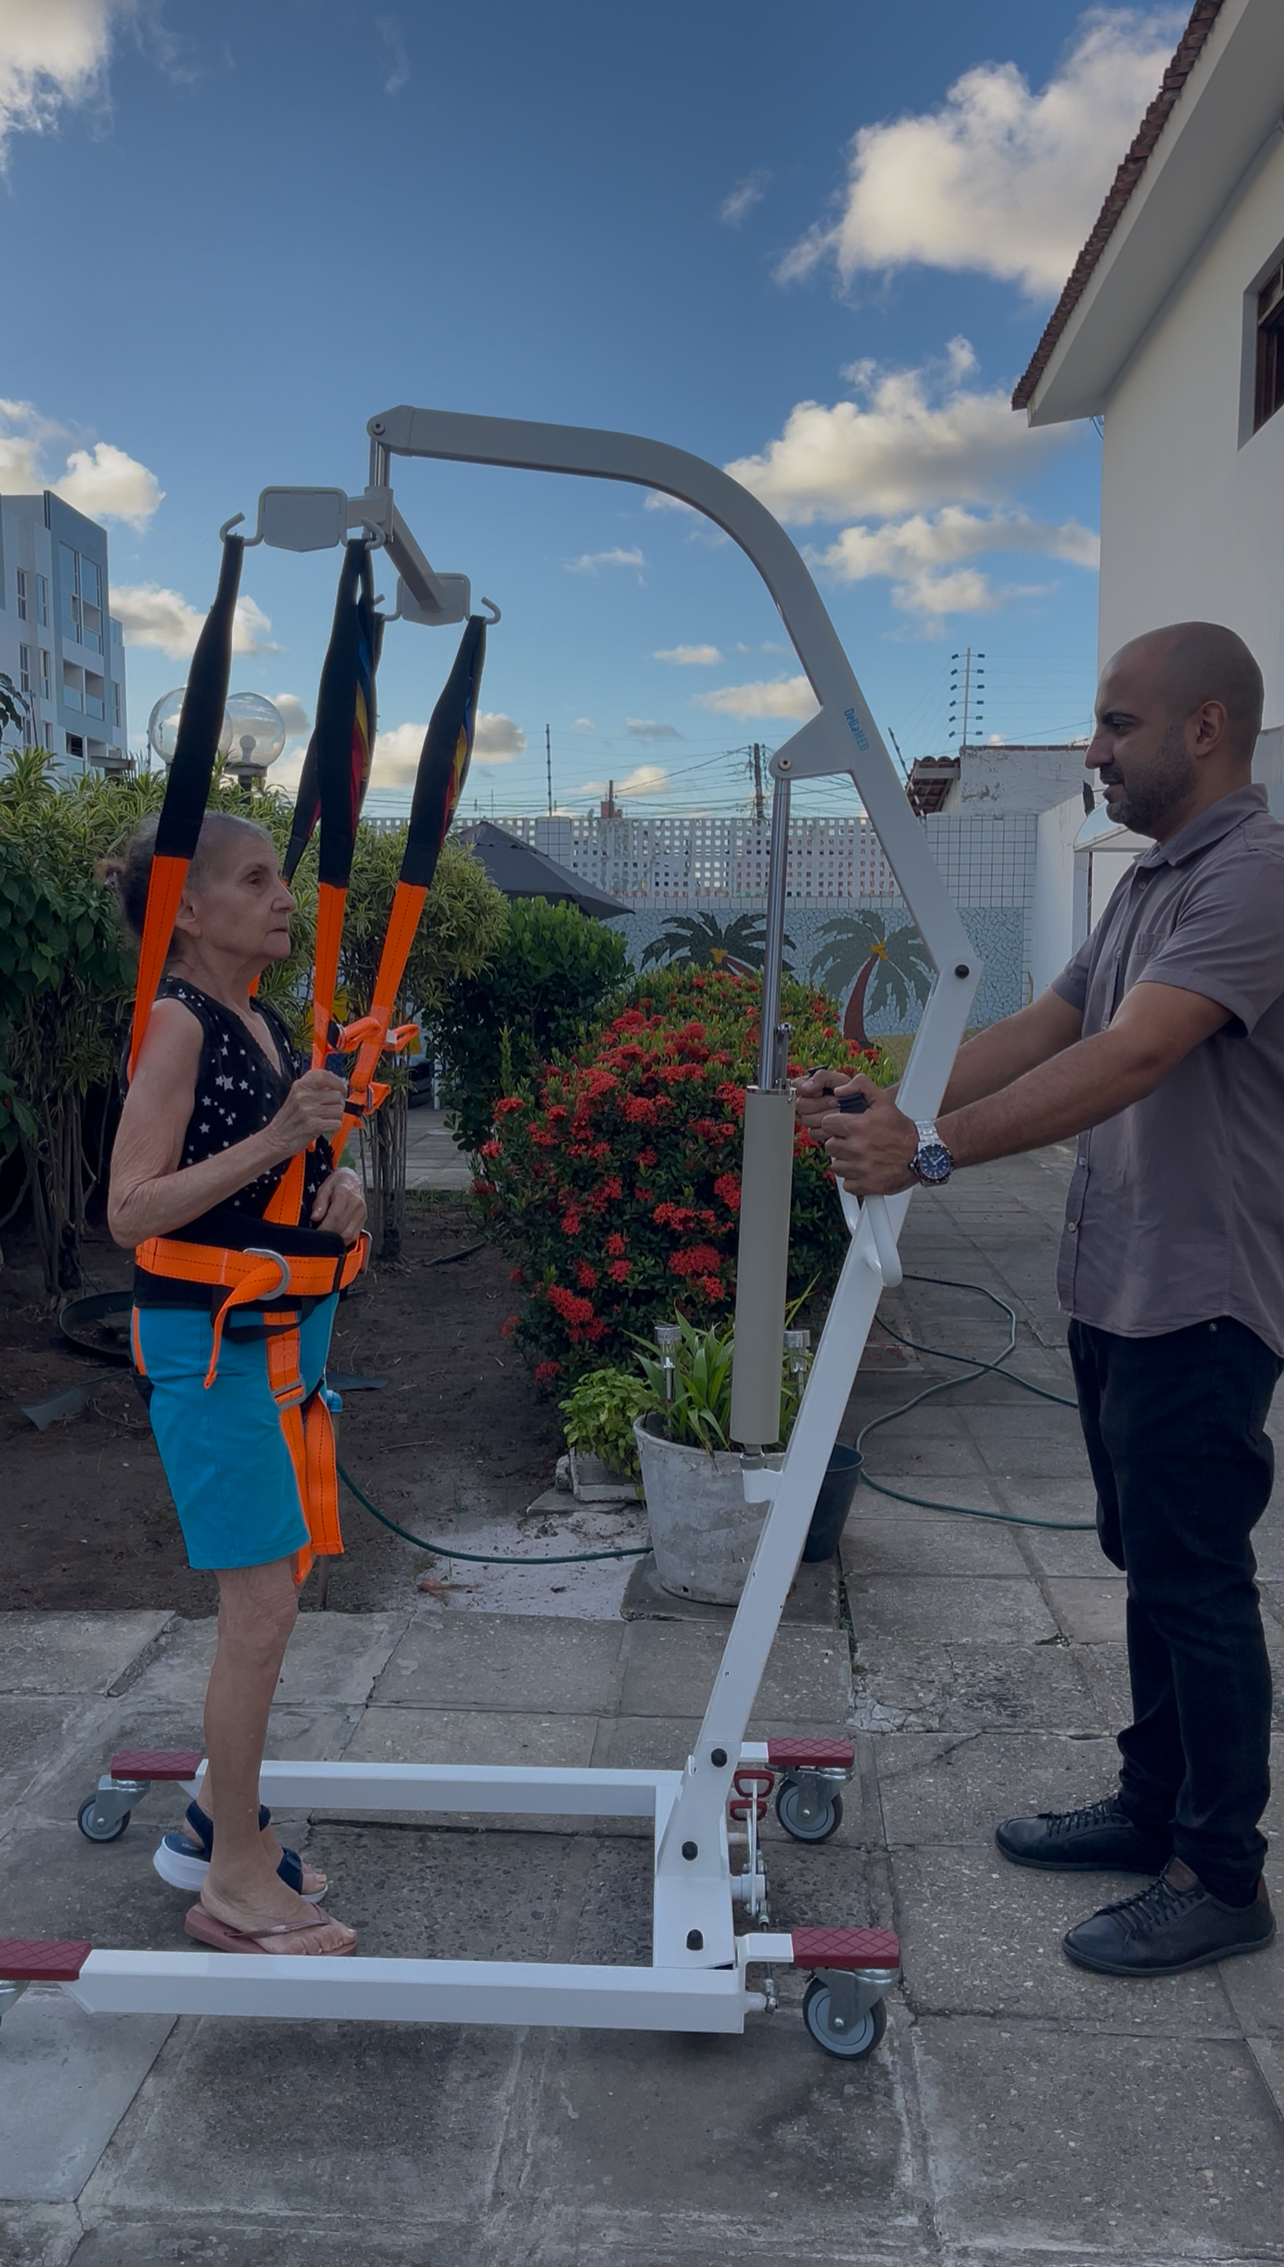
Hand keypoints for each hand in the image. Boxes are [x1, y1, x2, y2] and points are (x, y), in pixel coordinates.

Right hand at [267, 1069, 347, 1159]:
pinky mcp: (314, 1125)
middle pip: (337, 1095)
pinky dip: (334, 1129)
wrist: (275, 1139)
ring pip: (339, 1110)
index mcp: (300, 1086)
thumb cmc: (288, 1120)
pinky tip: (324, 1129)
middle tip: (328, 1112)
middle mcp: (304, 1096)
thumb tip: (335, 1085)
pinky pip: (337, 1124)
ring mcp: (308, 1111)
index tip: (341, 1088)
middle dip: (337, 1105)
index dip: (337, 1081)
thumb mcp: (296, 1097)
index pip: (324, 1075)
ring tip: (324, 1121)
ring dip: (335, 1118)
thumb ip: (313, 1089)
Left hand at [310, 1167, 366, 1244]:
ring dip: (336, 1240)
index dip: (324, 1229)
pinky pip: (354, 1235)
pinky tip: (336, 1237)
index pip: (335, 1217)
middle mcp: (356, 1204)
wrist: (351, 1179)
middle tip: (318, 1238)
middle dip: (328, 1235)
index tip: (316, 1233)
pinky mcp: (363, 1219)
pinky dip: (343, 1239)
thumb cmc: (338, 1182)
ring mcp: (361, 1213)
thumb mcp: (324, 1188)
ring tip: (326, 1237)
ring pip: (349, 1235)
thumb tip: (315, 1217)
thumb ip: (319, 1203)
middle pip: (342, 1228)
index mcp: (345, 1194)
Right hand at [794, 1066, 863, 1131]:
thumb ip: (823, 1077)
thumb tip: (807, 1086)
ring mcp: (814, 1118)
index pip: (797, 1085)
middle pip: (801, 1104)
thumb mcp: (842, 1080)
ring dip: (824, 1117)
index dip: (805, 1088)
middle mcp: (811, 1102)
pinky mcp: (819, 1132)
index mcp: (815, 1086)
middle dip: (819, 1104)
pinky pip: (813, 1132)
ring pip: (806, 1119)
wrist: (869, 1114)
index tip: (819, 1091)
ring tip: (839, 1113)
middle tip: (835, 1103)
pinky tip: (837, 1126)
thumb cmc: (857, 1095)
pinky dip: (826, 1130)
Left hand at [820, 1075, 919, 1194]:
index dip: (835, 1125)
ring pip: (836, 1166)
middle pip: (829, 1146)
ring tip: (861, 1156)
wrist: (923, 1154)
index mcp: (858, 1126)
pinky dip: (854, 1179)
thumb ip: (860, 1086)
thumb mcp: (883, 1101)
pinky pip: (847, 1184)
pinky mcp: (866, 1185)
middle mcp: (857, 1147)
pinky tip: (865, 1170)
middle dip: (840, 1143)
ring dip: (846, 1162)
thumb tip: (839, 1090)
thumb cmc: (901, 1129)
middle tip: (855, 1142)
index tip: (844, 1128)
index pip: (827, 1124)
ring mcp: (861, 1168)